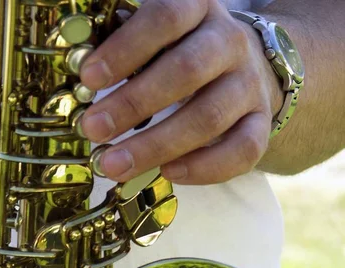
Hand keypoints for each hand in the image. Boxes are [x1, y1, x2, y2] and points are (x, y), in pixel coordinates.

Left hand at [80, 0, 283, 184]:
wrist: (249, 69)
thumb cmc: (186, 53)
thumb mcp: (162, 37)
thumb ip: (130, 52)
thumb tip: (83, 84)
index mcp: (198, 8)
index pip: (165, 17)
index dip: (125, 49)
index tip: (88, 78)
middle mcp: (230, 43)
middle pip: (186, 71)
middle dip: (133, 104)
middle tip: (92, 130)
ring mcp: (249, 85)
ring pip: (209, 117)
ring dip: (156, 145)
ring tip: (114, 165)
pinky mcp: (262, 123)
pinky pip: (242, 151)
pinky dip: (204, 168)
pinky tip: (168, 174)